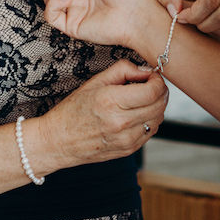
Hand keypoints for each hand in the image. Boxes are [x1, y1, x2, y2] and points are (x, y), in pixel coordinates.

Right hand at [38, 59, 167, 166]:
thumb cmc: (73, 110)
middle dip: (160, 92)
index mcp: (112, 102)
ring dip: (156, 107)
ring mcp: (126, 139)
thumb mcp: (95, 82)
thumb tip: (145, 70)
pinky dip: (150, 121)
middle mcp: (121, 122)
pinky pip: (151, 132)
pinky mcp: (128, 150)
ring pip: (158, 119)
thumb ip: (123, 70)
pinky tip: (137, 114)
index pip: (153, 91)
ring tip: (143, 100)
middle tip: (151, 86)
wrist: (58, 141)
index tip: (152, 77)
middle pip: (160, 105)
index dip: (158, 81)